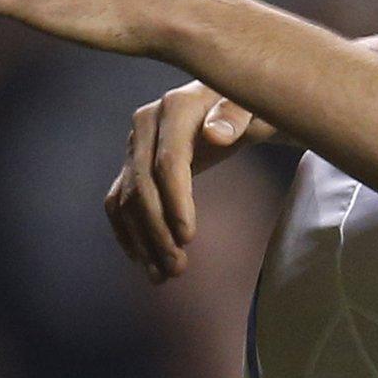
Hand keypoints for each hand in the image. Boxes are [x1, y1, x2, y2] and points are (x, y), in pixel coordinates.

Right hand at [105, 81, 273, 282]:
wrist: (236, 102)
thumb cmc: (254, 106)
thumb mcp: (256, 107)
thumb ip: (238, 117)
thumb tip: (215, 135)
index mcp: (177, 106)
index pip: (168, 161)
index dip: (176, 201)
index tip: (189, 238)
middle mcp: (147, 122)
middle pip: (143, 185)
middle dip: (157, 231)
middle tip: (177, 269)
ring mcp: (136, 142)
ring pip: (127, 198)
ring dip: (143, 240)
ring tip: (163, 275)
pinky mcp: (133, 161)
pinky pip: (120, 200)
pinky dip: (129, 232)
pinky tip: (144, 261)